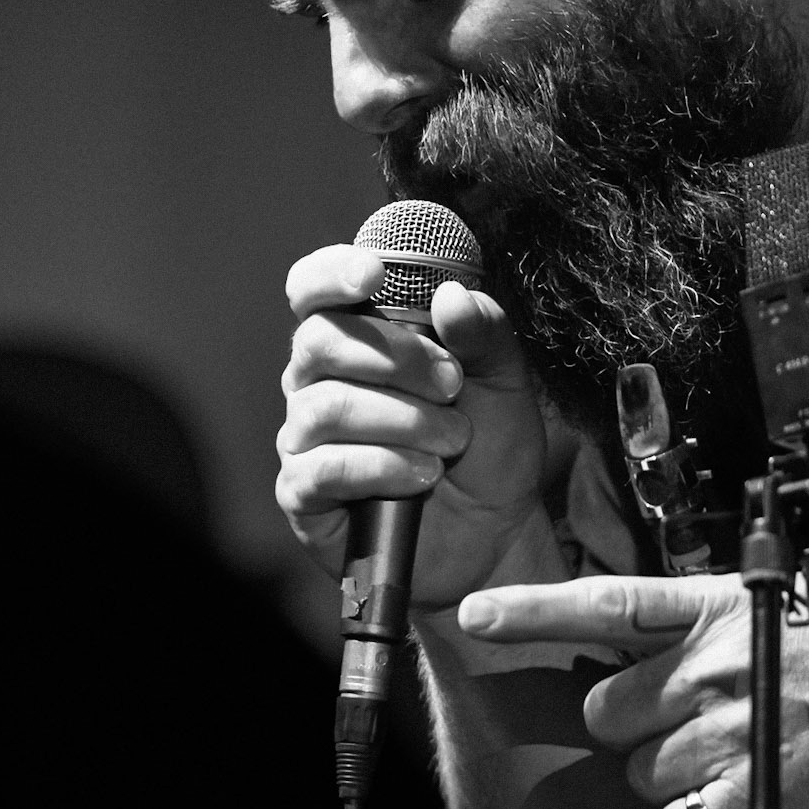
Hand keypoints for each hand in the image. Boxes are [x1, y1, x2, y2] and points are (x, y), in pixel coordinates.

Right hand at [277, 243, 553, 610]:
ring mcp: (304, 439)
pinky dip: (382, 467)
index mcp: (355, 340)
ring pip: (325, 407)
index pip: (312, 290)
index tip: (373, 274)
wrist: (494, 536)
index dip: (331, 273)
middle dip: (396, 358)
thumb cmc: (489, 450)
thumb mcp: (505, 384)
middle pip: (318, 341)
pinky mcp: (303, 495)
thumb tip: (450, 296)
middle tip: (453, 384)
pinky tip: (422, 475)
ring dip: (401, 420)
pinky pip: (323, 469)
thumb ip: (484, 334)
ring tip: (451, 441)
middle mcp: (316, 382)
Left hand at [457, 572, 808, 808]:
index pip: (604, 604)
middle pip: (606, 711)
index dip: (532, 611)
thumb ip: (692, 625)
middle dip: (628, 727)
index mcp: (711, 611)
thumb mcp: (766, 607)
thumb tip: (628, 644)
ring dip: (664, 779)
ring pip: (637, 772)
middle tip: (680, 726)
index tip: (475, 613)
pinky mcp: (753, 794)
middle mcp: (711, 667)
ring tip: (724, 761)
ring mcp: (730, 731)